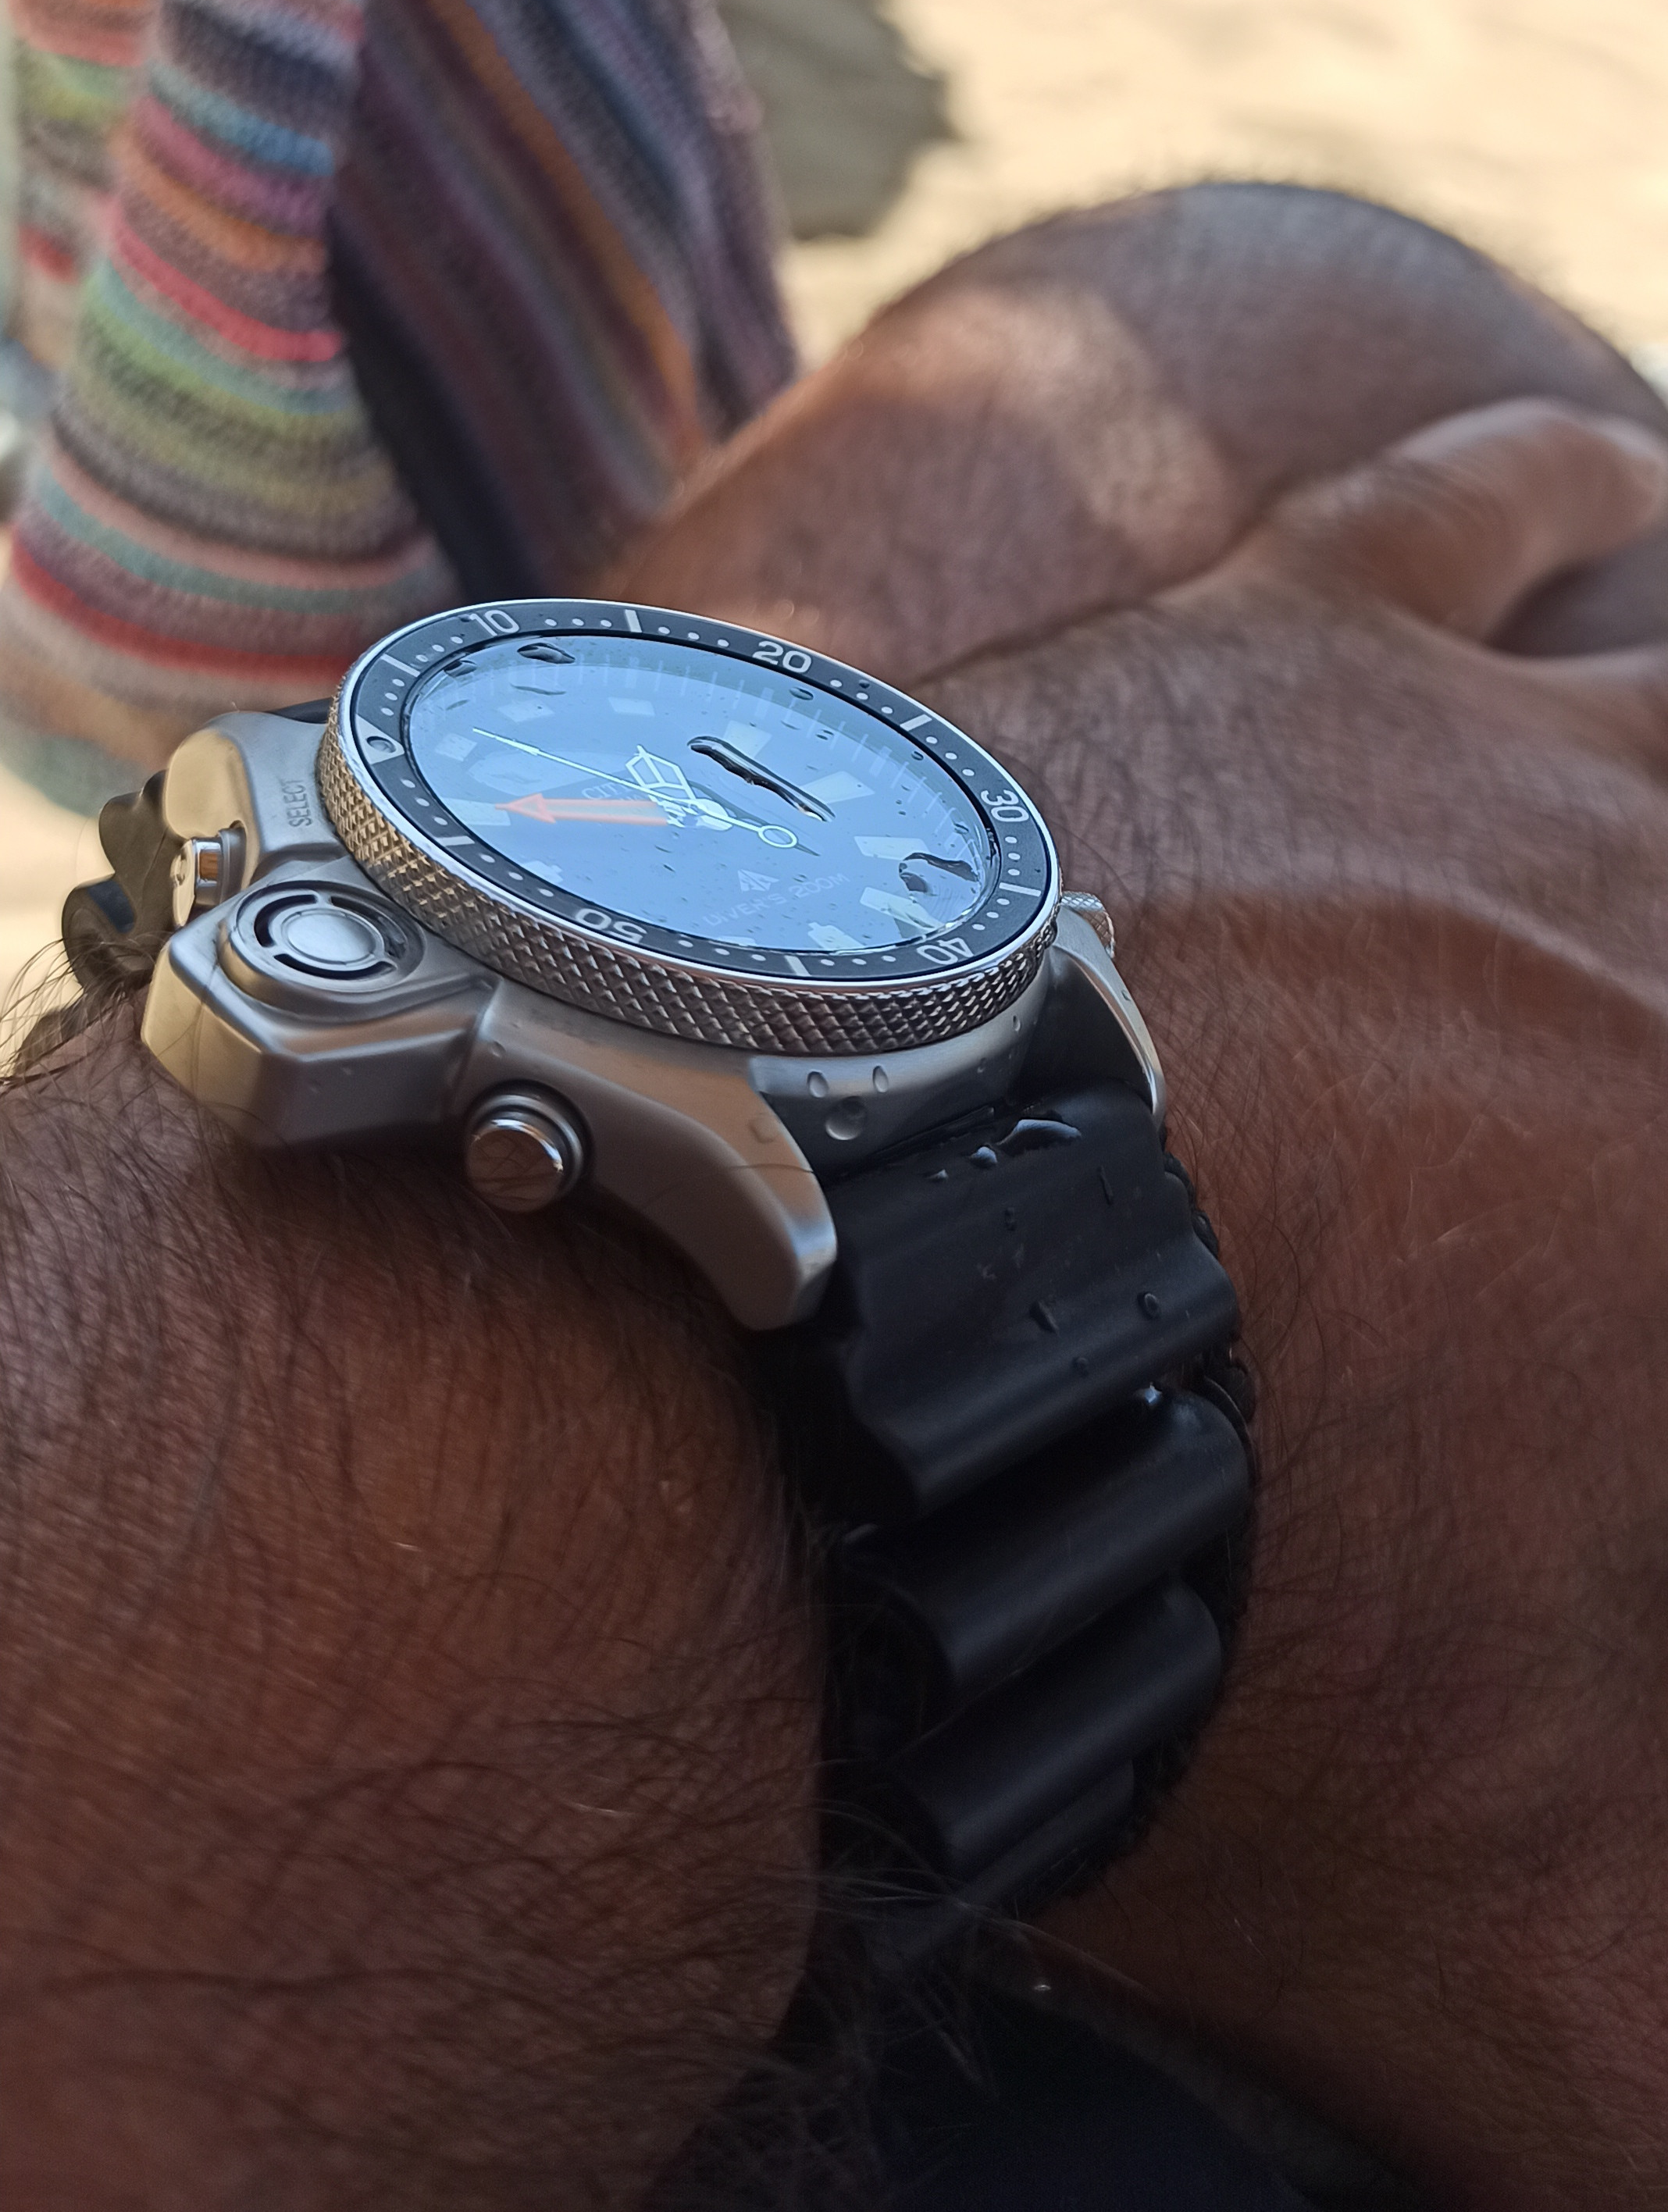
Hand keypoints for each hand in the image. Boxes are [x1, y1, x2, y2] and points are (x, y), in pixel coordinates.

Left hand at [935, 402, 1667, 2209]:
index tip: (1651, 1314)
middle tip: (1619, 1108)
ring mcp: (1508, 752)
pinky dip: (1553, 499)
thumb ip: (1641, 2081)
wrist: (813, 1298)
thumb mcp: (1498, 1966)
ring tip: (1661, 756)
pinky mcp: (1294, 618)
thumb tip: (1647, 2176)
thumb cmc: (1174, 1612)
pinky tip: (1583, 496)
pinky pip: (1489, 493)